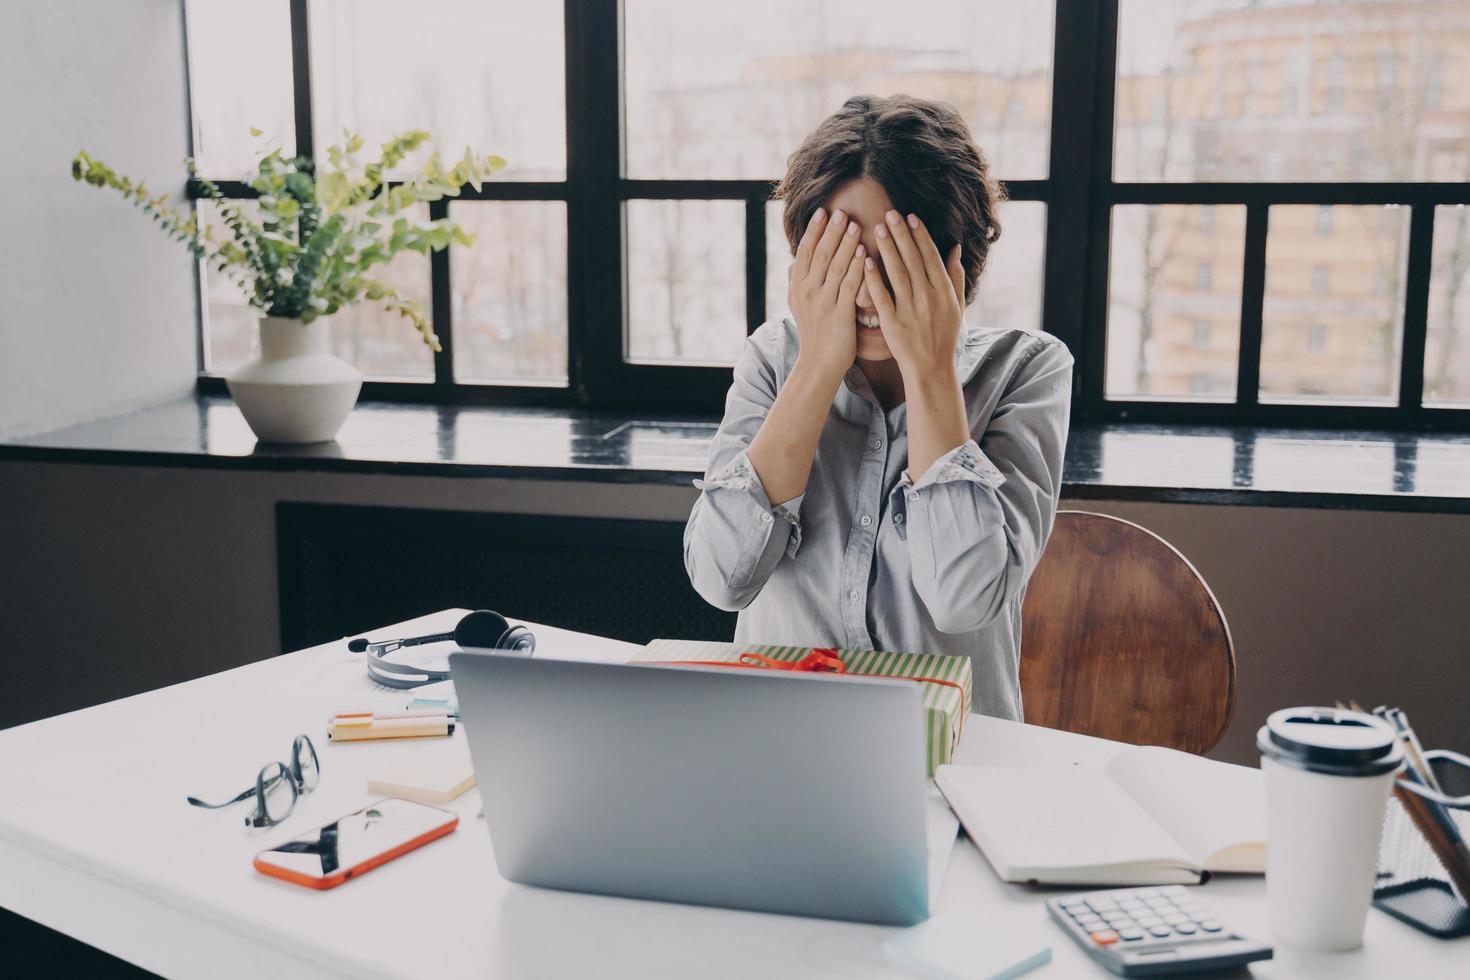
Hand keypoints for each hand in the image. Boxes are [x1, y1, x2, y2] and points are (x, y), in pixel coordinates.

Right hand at [787, 206, 865, 379]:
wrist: (818, 364)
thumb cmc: (814, 332)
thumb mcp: (799, 305)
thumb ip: (798, 281)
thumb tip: (795, 259)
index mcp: (797, 287)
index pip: (805, 252)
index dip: (814, 231)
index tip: (823, 211)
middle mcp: (807, 293)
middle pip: (820, 255)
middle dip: (831, 231)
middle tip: (842, 211)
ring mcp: (823, 304)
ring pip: (835, 267)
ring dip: (846, 244)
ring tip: (856, 225)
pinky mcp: (839, 315)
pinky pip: (849, 286)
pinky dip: (856, 268)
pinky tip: (865, 253)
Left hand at [863, 210, 964, 377]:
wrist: (931, 368)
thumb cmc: (943, 335)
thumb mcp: (956, 306)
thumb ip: (955, 275)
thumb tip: (955, 247)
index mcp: (944, 291)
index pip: (930, 257)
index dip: (920, 235)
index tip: (910, 216)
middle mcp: (928, 298)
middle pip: (913, 260)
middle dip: (901, 234)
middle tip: (889, 213)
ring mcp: (910, 310)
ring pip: (897, 273)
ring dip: (887, 249)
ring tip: (877, 229)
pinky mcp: (893, 323)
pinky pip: (882, 297)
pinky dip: (874, 278)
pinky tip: (865, 260)